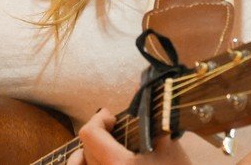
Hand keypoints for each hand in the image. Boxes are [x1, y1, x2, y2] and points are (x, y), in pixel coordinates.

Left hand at [68, 108, 191, 164]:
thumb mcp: (169, 148)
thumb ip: (153, 121)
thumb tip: (142, 92)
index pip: (90, 134)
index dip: (99, 119)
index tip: (113, 117)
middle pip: (85, 148)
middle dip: (98, 134)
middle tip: (116, 130)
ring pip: (81, 164)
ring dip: (89, 151)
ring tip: (104, 147)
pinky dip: (84, 164)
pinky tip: (95, 161)